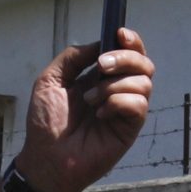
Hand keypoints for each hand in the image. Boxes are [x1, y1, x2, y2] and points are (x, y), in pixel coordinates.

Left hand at [13, 29, 153, 191]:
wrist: (45, 156)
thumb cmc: (45, 122)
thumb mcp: (50, 80)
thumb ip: (73, 57)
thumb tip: (99, 45)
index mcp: (101, 76)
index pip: (128, 52)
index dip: (130, 40)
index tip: (119, 35)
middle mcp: (118, 90)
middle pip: (143, 63)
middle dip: (126, 57)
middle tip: (101, 67)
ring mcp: (125, 109)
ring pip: (144, 82)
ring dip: (115, 85)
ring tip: (91, 100)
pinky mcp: (130, 129)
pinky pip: (139, 105)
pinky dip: (119, 103)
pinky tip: (100, 115)